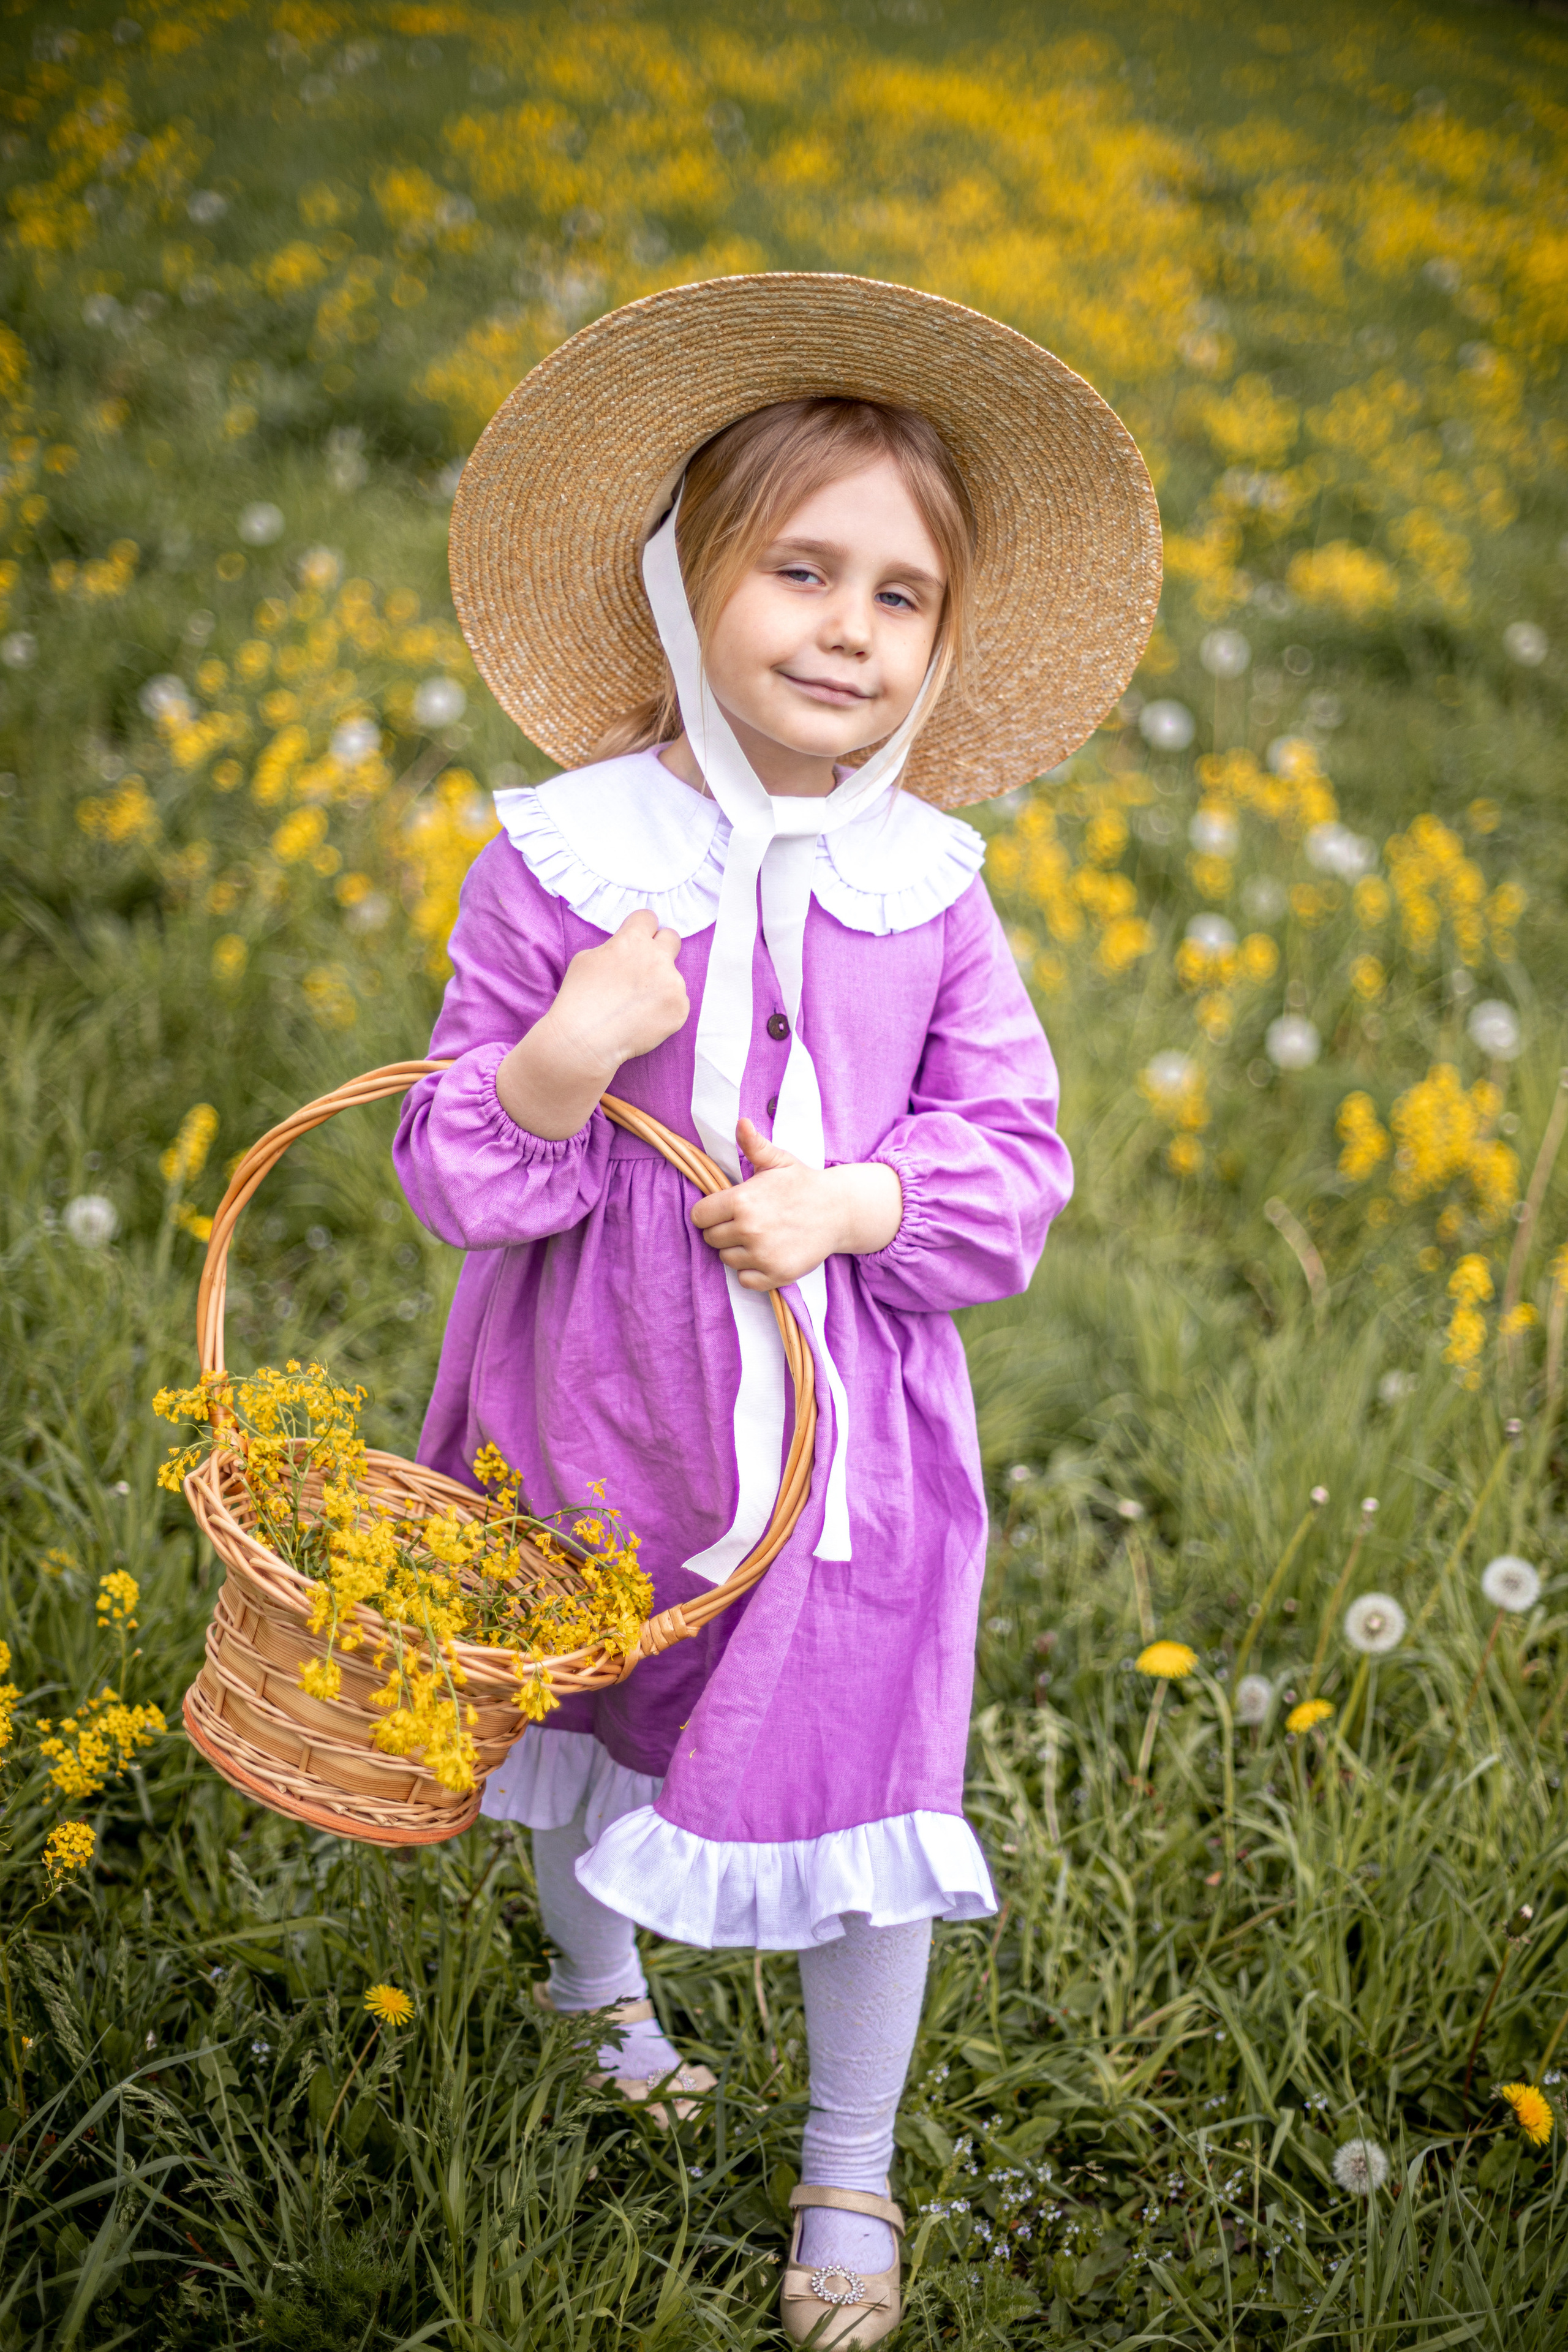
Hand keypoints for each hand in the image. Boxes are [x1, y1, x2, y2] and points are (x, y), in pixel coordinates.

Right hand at [497, 910, 688, 1139]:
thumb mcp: (587, 958)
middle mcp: (658, 957)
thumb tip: (628, 948)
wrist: (585, 1039)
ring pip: (672, 975)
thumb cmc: (579, 998)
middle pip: (672, 938)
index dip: (640, 928)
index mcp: (633, 940)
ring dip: (659, 984)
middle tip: (645, 966)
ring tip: (634, 1004)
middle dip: (660, 947)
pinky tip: (642, 1019)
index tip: (636, 938)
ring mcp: (673, 984)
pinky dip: (663, 1009)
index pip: (648, 917)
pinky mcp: (680, 1009)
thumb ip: (615, 947)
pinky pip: (676, 1001)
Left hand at [691, 1119, 902, 1290]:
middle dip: (723, 1230)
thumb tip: (740, 1123)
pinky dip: (752, 1271)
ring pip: (726, 1259)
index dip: (710, 1212)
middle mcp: (749, 1230)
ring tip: (758, 1237)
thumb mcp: (778, 1161)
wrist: (840, 1211)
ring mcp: (762, 1255)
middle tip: (746, 1222)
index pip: (699, 1216)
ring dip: (737, 1251)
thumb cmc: (804, 1184)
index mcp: (742, 1200)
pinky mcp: (776, 1275)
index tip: (725, 1209)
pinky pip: (745, 1280)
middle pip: (711, 1239)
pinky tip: (766, 1254)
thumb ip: (754, 1145)